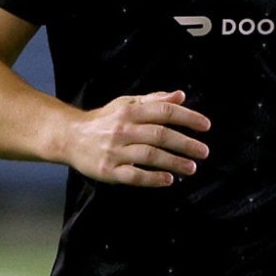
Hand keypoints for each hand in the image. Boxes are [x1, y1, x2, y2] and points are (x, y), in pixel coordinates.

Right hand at [63, 89, 210, 187]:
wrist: (70, 137)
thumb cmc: (103, 121)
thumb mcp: (126, 105)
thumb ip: (154, 101)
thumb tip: (181, 96)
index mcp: (129, 112)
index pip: (164, 112)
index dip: (187, 117)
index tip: (206, 126)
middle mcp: (123, 129)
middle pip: (160, 135)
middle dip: (185, 143)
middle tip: (204, 152)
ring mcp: (115, 151)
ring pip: (150, 156)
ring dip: (174, 162)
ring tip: (192, 167)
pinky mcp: (109, 171)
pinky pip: (134, 176)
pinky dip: (153, 178)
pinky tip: (168, 180)